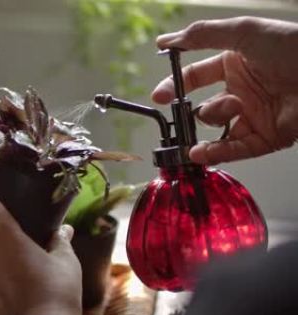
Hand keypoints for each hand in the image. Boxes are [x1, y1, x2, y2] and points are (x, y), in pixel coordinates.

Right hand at [152, 17, 297, 164]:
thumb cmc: (292, 46)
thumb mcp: (242, 31)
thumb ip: (201, 35)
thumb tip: (165, 41)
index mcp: (234, 64)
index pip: (194, 78)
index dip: (174, 86)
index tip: (159, 96)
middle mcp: (241, 91)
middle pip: (201, 107)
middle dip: (189, 110)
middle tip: (180, 112)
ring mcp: (252, 116)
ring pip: (215, 128)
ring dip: (212, 121)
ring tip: (231, 108)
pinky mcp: (266, 138)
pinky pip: (234, 149)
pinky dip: (215, 153)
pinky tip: (198, 152)